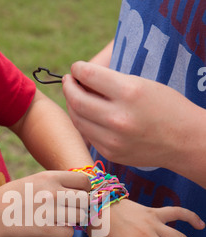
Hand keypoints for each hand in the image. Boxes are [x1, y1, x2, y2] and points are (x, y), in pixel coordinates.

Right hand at [0, 170, 90, 236]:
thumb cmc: (10, 197)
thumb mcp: (33, 181)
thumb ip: (55, 183)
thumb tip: (77, 189)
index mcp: (50, 177)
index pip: (84, 181)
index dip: (85, 189)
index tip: (79, 195)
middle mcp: (53, 192)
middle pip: (85, 200)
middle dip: (82, 206)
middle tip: (72, 210)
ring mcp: (50, 211)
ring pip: (81, 217)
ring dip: (75, 220)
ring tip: (62, 219)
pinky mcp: (46, 230)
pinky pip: (69, 232)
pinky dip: (64, 232)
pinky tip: (53, 229)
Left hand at [62, 62, 204, 178]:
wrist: (184, 141)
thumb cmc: (166, 107)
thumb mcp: (142, 84)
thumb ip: (111, 82)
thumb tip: (82, 78)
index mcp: (129, 92)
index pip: (89, 75)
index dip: (78, 69)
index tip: (76, 67)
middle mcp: (118, 118)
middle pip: (77, 99)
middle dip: (68, 87)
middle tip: (69, 81)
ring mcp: (113, 139)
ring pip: (78, 119)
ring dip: (72, 105)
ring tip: (74, 96)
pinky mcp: (111, 153)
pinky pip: (88, 134)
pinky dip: (83, 122)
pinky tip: (86, 114)